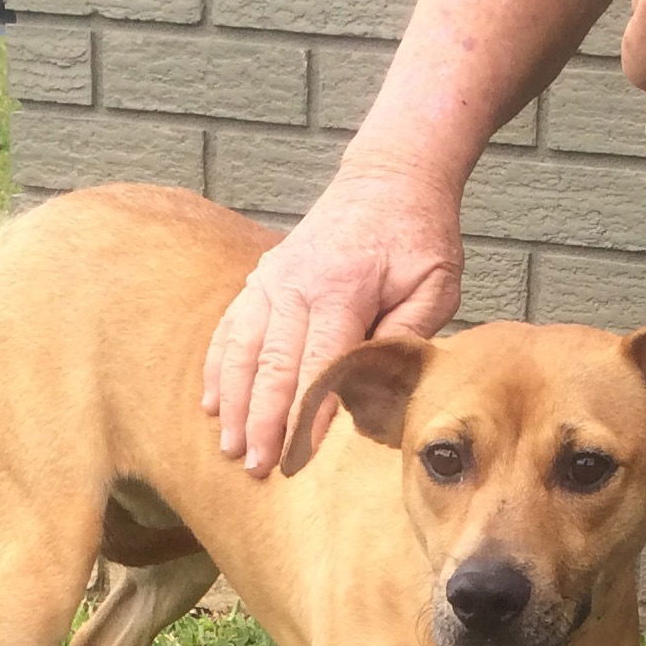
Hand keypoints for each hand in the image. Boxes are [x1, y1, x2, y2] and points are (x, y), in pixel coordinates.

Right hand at [202, 162, 462, 477]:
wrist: (390, 178)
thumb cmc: (418, 236)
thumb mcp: (434, 285)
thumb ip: (404, 337)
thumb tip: (376, 390)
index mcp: (342, 290)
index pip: (319, 366)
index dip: (307, 415)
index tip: (299, 457)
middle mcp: (297, 285)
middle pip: (272, 367)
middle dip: (262, 422)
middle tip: (258, 467)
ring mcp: (273, 280)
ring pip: (242, 351)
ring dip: (234, 404)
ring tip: (229, 447)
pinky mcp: (261, 278)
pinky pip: (231, 329)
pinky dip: (218, 369)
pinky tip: (211, 403)